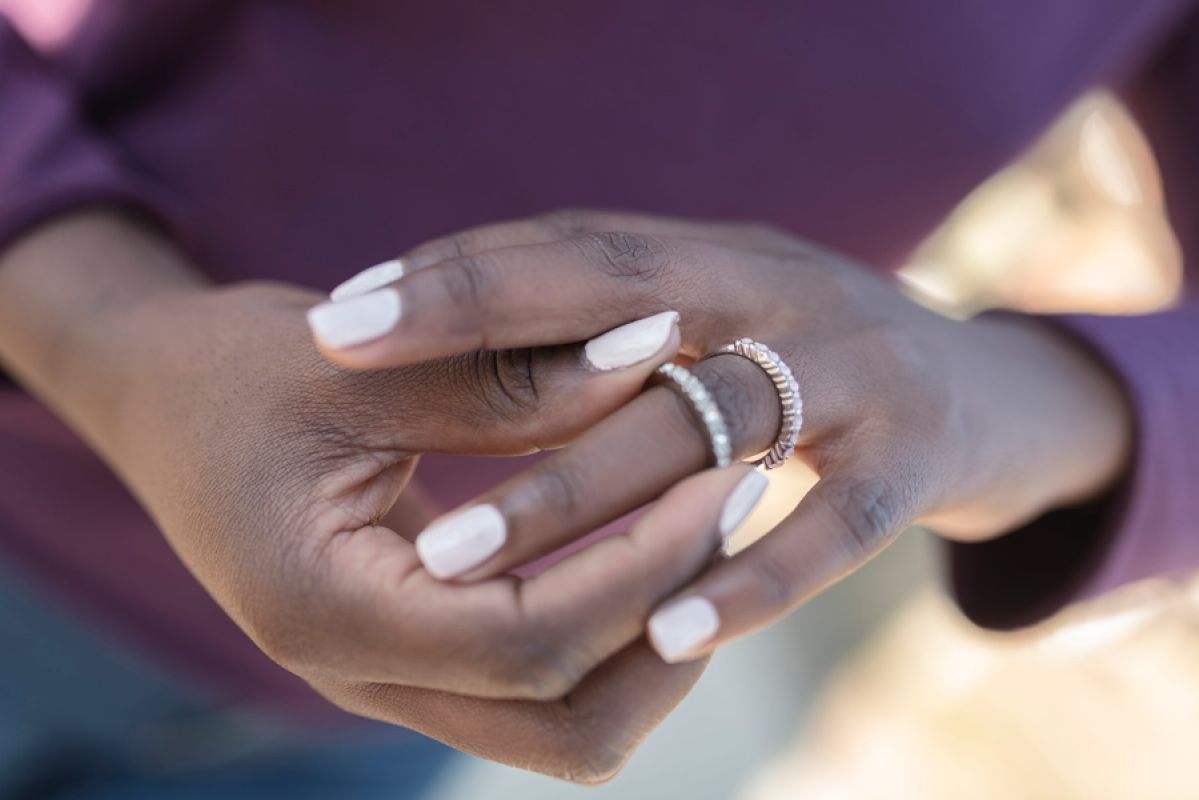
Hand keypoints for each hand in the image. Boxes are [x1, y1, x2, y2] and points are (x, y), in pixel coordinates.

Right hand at [0, 211, 739, 780]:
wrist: (159, 400)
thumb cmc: (237, 371)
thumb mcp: (363, 363)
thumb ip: (508, 374)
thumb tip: (657, 347)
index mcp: (328, 612)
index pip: (531, 642)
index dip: (644, 567)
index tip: (720, 474)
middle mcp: (360, 675)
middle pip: (567, 724)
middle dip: (670, 627)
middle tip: (731, 504)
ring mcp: (393, 676)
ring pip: (566, 725)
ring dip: (653, 642)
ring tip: (707, 523)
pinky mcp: (419, 650)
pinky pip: (544, 685)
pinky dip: (614, 630)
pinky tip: (651, 537)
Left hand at [315, 208, 1131, 661]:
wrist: (989, 383)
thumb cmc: (806, 349)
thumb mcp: (716, 310)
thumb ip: (608, 322)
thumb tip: (449, 331)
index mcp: (722, 252)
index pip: (572, 248)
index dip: (454, 277)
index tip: (336, 316)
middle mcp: (784, 292)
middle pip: (625, 307)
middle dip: (482, 351)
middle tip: (342, 378)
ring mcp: (858, 375)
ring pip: (707, 424)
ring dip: (579, 491)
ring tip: (453, 558)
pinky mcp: (915, 464)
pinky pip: (831, 530)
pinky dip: (746, 578)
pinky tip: (656, 638)